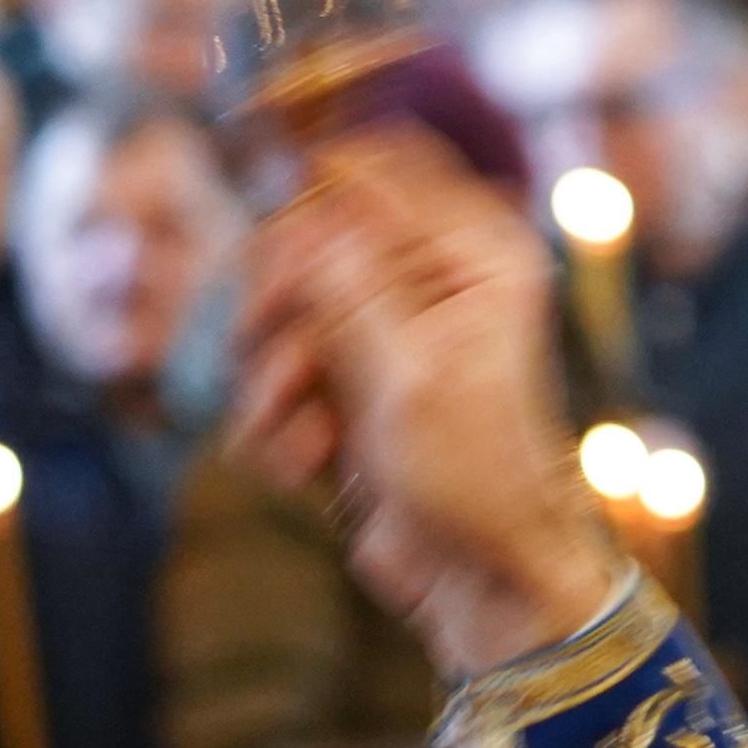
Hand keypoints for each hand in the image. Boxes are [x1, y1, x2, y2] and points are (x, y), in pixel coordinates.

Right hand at [236, 132, 621, 671]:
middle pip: (314, 238)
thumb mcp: (404, 368)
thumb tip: (317, 182)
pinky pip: (283, 376)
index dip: (314, 198)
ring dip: (274, 379)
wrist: (483, 578)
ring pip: (286, 313)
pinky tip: (306, 465)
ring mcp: (393, 336)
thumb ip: (348, 277)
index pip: (380, 169)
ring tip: (300, 438)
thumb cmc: (472, 476)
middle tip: (263, 341)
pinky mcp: (357, 389)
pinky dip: (282, 421)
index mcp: (478, 255)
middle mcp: (438, 283)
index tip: (275, 248)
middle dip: (281, 303)